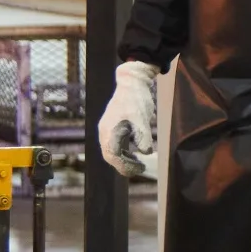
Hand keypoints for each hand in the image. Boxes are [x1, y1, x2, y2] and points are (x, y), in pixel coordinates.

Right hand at [96, 60, 161, 176]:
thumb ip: (142, 135)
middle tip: (141, 168)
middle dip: (124, 165)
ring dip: (123, 160)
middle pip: (109, 156)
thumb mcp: (142, 118)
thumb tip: (145, 152)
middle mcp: (105, 131)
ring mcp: (107, 129)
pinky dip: (123, 153)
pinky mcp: (112, 127)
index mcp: (109, 130)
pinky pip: (114, 145)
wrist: (132, 83)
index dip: (125, 165)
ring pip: (111, 152)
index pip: (112, 155)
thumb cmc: (137, 99)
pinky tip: (135, 154)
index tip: (140, 167)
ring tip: (139, 163)